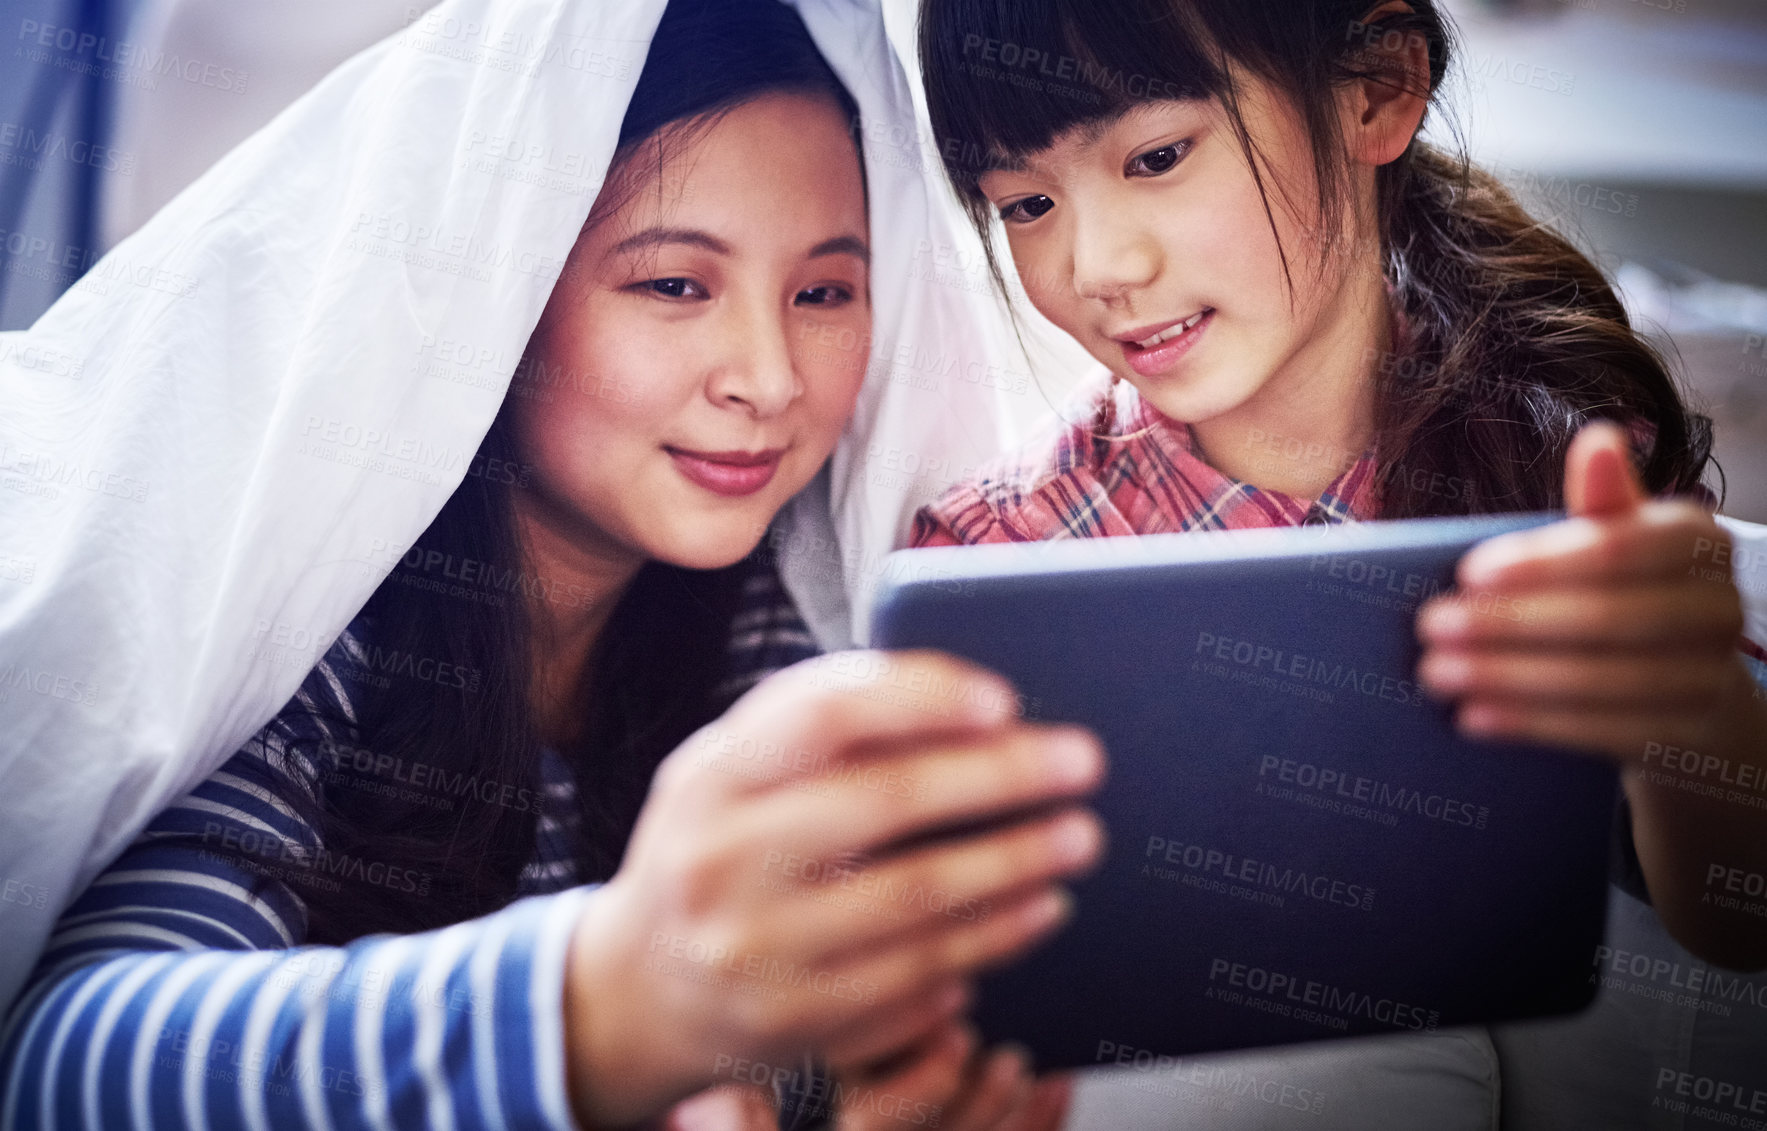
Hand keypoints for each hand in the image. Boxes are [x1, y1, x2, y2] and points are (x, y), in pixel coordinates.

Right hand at [563, 651, 1106, 1127]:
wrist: (641, 985)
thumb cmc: (719, 843)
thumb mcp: (734, 768)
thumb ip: (819, 721)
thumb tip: (960, 697)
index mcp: (711, 776)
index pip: (821, 714)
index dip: (920, 699)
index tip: (1003, 699)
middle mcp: (721, 861)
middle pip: (882, 804)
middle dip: (998, 778)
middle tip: (1081, 761)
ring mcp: (754, 951)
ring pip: (913, 901)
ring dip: (1014, 864)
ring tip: (1077, 836)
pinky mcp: (793, 1023)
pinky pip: (916, 978)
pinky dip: (990, 940)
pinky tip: (1036, 908)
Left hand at [1416, 421, 1749, 760]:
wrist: (1690, 685)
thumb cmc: (1629, 592)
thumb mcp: (1614, 539)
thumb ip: (1600, 500)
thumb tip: (1599, 438)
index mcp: (1697, 540)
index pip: (1620, 546)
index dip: (1544, 562)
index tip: (1467, 571)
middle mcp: (1718, 605)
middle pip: (1606, 618)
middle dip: (1508, 624)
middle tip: (1430, 627)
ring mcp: (1712, 674)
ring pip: (1601, 679)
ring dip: (1507, 677)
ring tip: (1437, 673)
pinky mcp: (1689, 733)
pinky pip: (1603, 731)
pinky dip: (1532, 723)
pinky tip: (1474, 717)